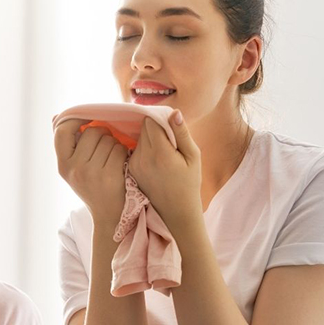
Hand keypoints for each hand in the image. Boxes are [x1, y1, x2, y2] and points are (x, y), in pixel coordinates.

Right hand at [54, 119, 128, 226]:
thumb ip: (67, 144)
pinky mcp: (110, 177)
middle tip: (106, 146)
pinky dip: (124, 153)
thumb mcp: (74, 169)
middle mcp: (74, 169)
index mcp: (63, 165)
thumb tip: (55, 116)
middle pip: (91, 131)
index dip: (75, 119)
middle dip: (102, 134)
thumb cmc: (92, 187)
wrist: (109, 216)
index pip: (62, 131)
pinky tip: (121, 162)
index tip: (86, 119)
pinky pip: (119, 149)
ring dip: (115, 144)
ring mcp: (92, 173)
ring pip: (108, 139)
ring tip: (113, 157)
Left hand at [128, 111, 201, 229]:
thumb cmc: (189, 183)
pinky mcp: (131, 170)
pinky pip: (135, 150)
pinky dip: (144, 150)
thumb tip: (173, 112)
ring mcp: (134, 164)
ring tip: (164, 153)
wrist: (176, 212)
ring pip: (138, 138)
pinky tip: (156, 162)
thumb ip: (182, 133)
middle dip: (155, 128)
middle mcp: (142, 157)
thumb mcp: (193, 157)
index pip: (150, 121)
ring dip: (149, 139)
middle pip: (143, 128)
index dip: (161, 119)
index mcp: (159, 153)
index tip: (171, 127)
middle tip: (169, 140)